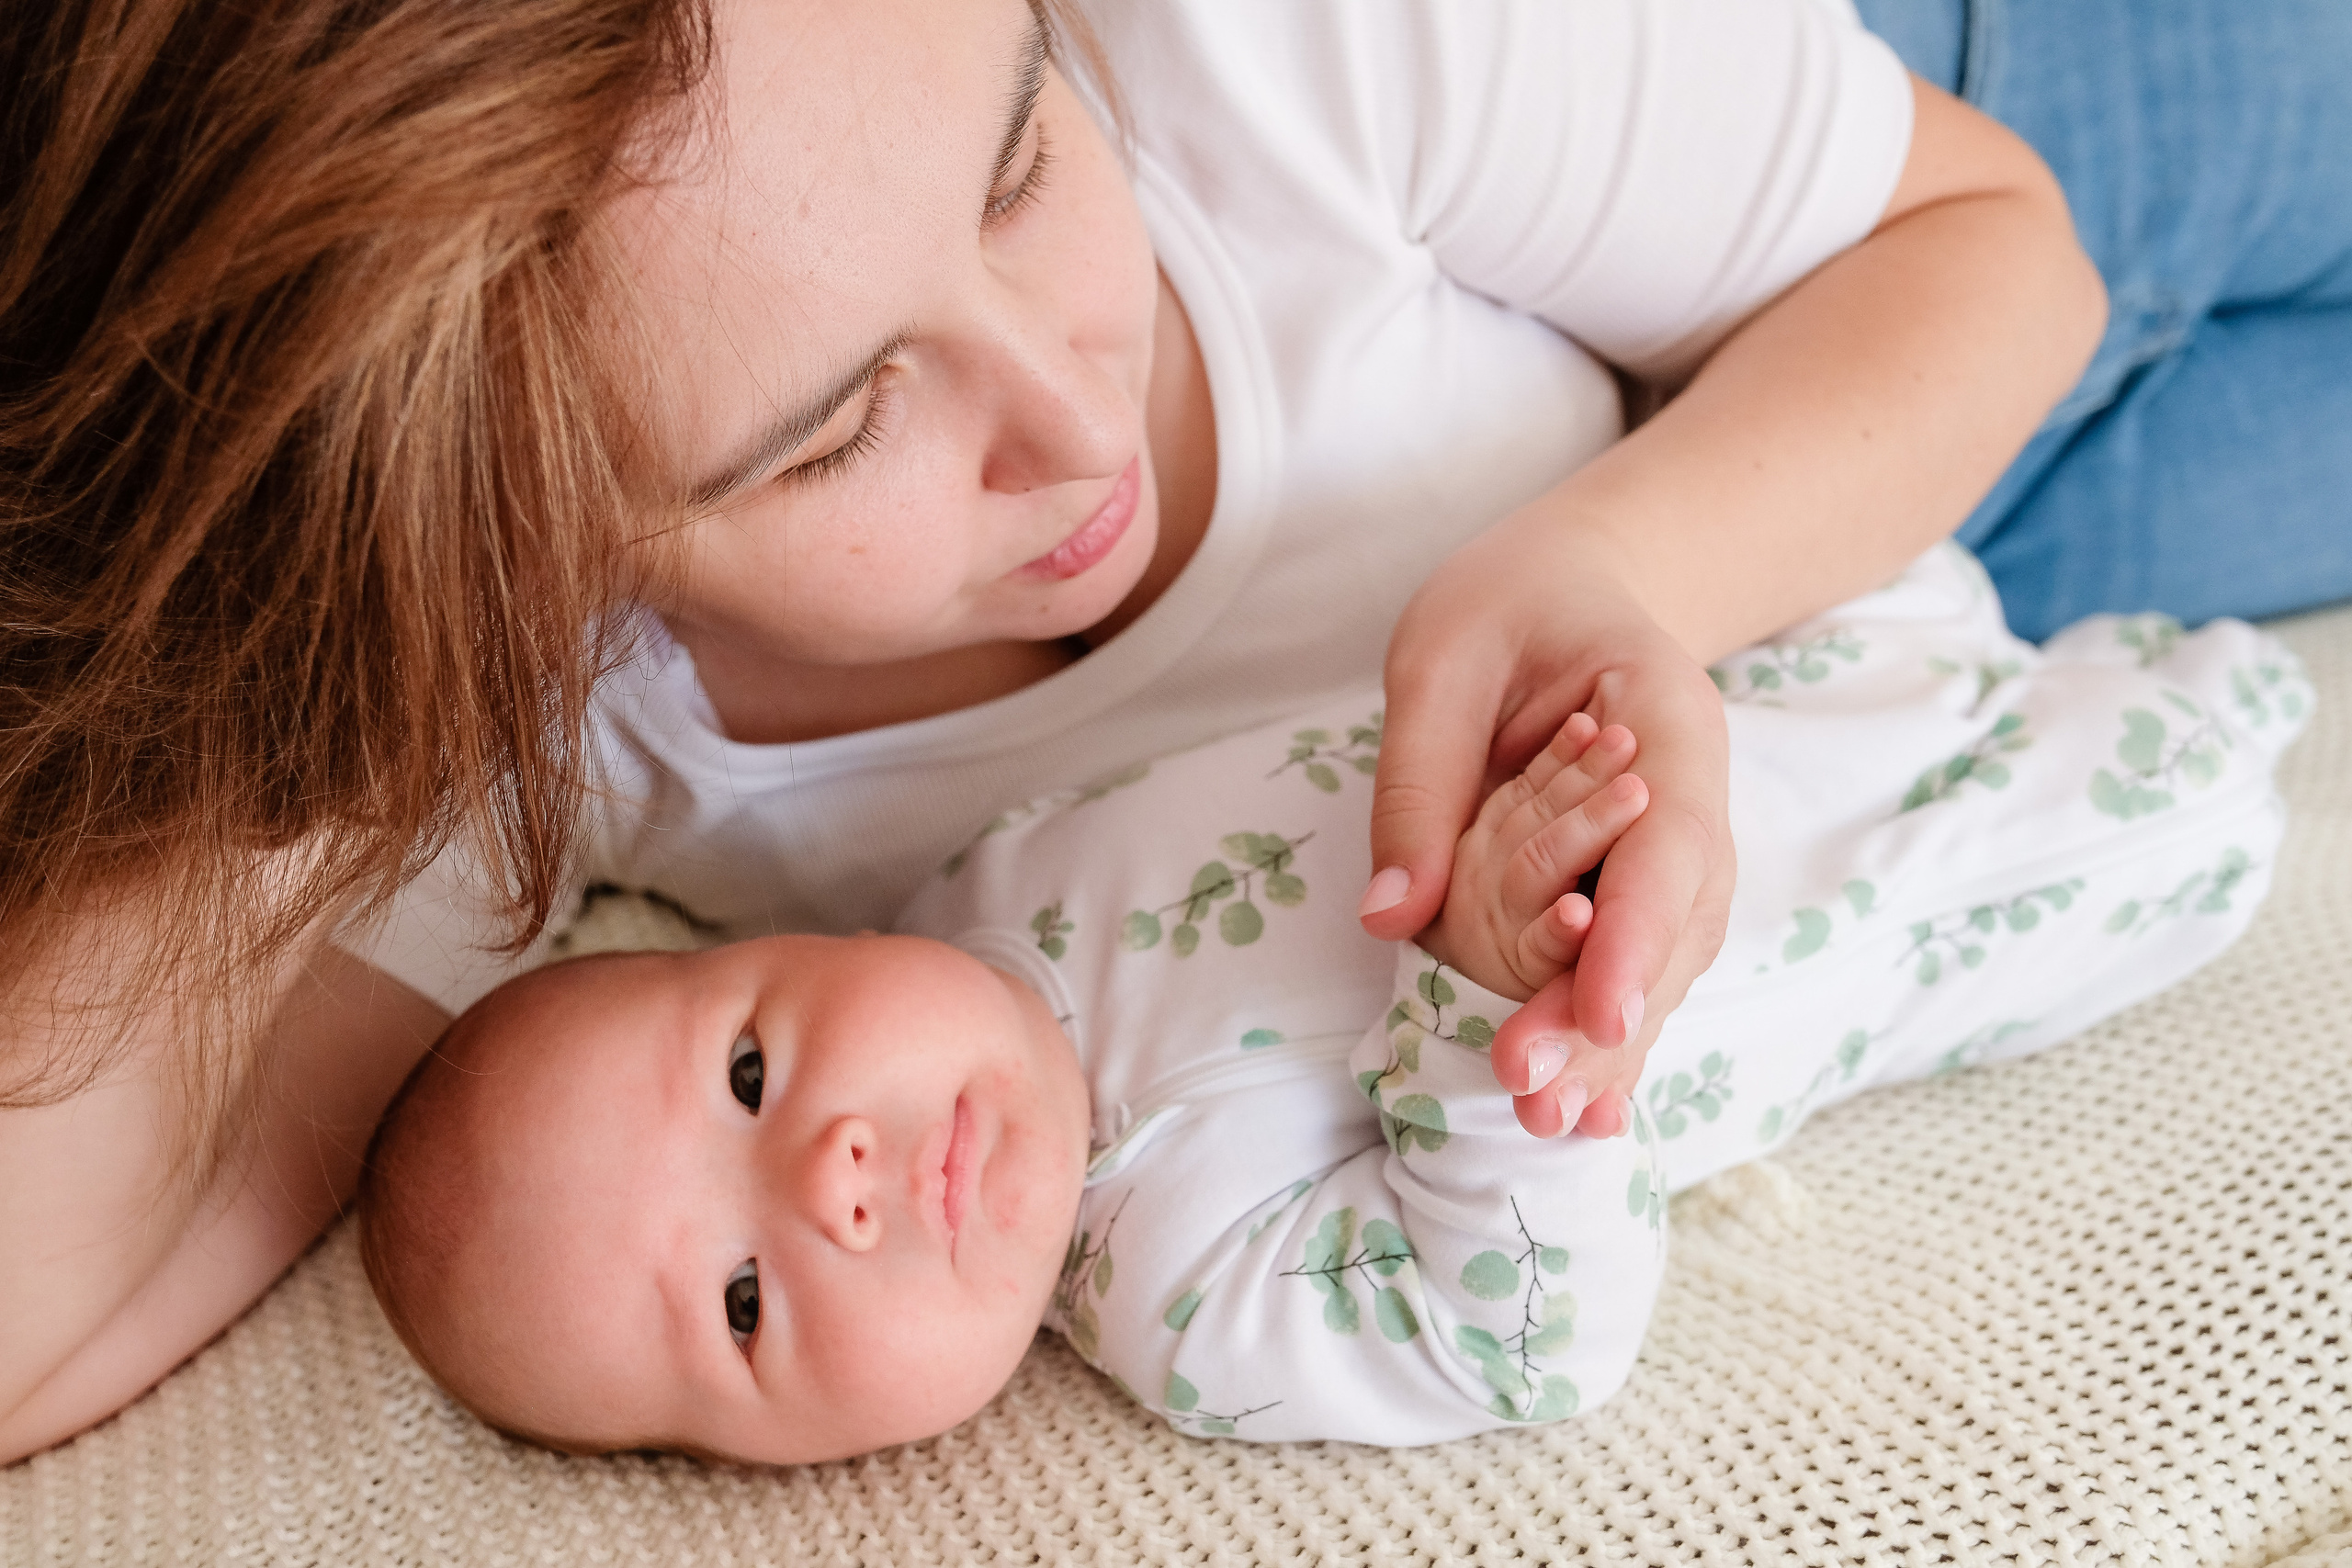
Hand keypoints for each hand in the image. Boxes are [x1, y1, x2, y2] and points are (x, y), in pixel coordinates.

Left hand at [1362, 518, 1735, 1138]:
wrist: (1569, 583)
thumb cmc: (1506, 603)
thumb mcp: (1438, 662)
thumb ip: (1420, 783)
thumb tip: (1386, 919)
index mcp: (1666, 715)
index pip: (1668, 842)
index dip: (1639, 934)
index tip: (1601, 1015)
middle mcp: (1691, 793)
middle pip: (1674, 921)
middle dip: (1613, 1014)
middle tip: (1536, 1094)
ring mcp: (1676, 843)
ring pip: (1663, 957)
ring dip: (1610, 1042)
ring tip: (1549, 1118)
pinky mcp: (1639, 881)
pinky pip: (1635, 959)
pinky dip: (1610, 1030)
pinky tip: (1584, 1110)